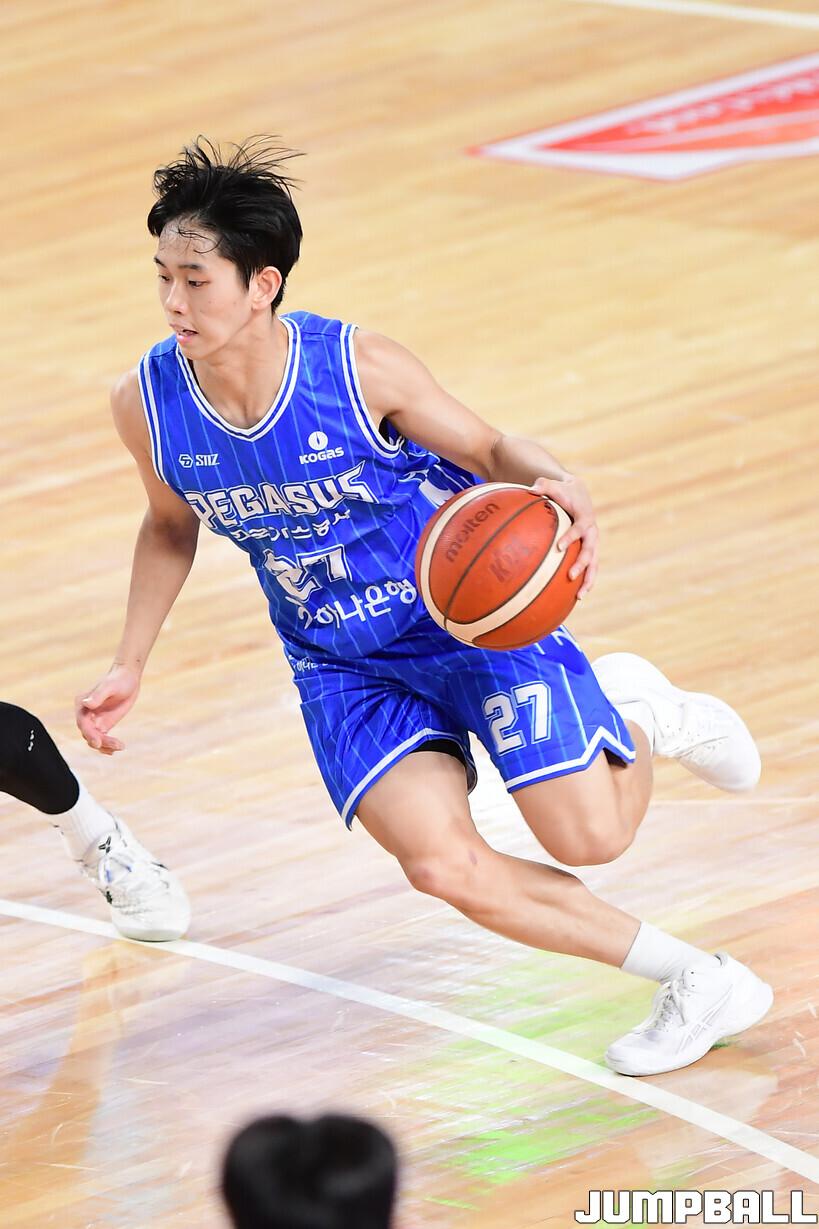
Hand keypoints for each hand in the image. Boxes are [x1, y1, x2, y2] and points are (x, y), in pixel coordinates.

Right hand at [75, 664, 140, 754]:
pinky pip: (103, 738)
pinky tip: (116, 749)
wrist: (128, 678)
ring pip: (95, 738)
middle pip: (88, 733)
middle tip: (116, 746)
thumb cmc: (118, 679)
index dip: (89, 734)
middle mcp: (85, 714)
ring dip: (105, 746)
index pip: (82, 723)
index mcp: (82, 704)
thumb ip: (98, 696)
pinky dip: (107, 745)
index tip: (98, 742)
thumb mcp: (110, 686)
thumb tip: (86, 704)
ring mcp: (94, 720)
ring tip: (120, 746)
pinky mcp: (104, 724)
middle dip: (100, 742)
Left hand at [530, 474, 598, 596]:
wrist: (579, 492)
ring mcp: (592, 543)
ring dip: (588, 580)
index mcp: (584, 517)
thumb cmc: (562, 490)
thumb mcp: (553, 484)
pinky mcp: (588, 550)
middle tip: (570, 576)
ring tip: (579, 597)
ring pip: (594, 564)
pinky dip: (583, 581)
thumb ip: (543, 485)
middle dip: (582, 564)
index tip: (559, 547)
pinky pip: (588, 567)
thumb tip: (530, 489)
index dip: (571, 537)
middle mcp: (591, 532)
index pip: (580, 528)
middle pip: (590, 550)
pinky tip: (573, 597)